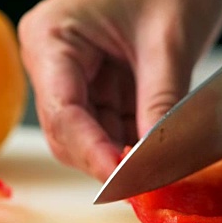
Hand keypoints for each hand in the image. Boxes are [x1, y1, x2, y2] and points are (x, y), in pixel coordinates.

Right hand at [18, 0, 221, 181]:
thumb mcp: (168, 40)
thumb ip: (160, 101)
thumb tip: (154, 161)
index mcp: (52, 38)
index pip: (62, 112)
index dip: (92, 152)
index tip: (124, 180)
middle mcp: (54, 61)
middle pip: (69, 133)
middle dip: (107, 160)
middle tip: (148, 184)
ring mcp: (76, 77)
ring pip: (91, 137)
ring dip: (124, 157)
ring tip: (162, 170)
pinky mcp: (101, 87)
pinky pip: (112, 128)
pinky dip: (135, 145)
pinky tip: (160, 153)